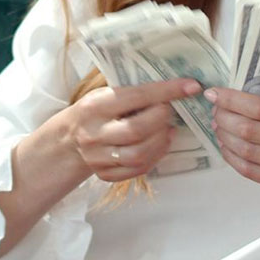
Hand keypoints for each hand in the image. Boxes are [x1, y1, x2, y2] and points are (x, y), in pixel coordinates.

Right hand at [65, 77, 201, 181]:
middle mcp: (94, 133)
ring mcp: (97, 157)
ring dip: (162, 141)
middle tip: (170, 111)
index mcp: (95, 106)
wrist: (69, 139)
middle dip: (162, 118)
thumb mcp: (105, 93)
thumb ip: (133, 92)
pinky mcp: (105, 174)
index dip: (167, 91)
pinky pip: (137, 170)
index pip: (136, 96)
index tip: (191, 86)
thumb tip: (175, 85)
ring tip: (168, 129)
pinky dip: (155, 156)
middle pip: (137, 130)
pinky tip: (159, 144)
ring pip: (139, 154)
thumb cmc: (96, 110)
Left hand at [206, 87, 259, 193]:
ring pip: (245, 150)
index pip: (259, 107)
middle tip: (215, 110)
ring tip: (218, 126)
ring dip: (225, 136)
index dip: (231, 100)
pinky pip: (249, 170)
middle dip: (224, 117)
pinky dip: (232, 157)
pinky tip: (226, 145)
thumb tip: (240, 90)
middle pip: (248, 129)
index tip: (214, 93)